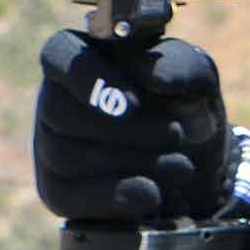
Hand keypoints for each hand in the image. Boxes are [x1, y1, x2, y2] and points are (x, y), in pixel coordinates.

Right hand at [34, 31, 232, 220]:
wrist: (199, 165)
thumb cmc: (187, 107)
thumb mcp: (197, 79)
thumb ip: (181, 65)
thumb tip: (155, 76)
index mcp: (85, 56)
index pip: (59, 53)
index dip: (89, 78)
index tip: (132, 105)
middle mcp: (55, 100)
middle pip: (61, 112)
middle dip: (129, 131)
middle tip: (176, 135)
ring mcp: (50, 147)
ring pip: (66, 156)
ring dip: (135, 163)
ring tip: (181, 166)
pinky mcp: (58, 190)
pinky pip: (69, 195)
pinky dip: (116, 196)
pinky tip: (152, 195)